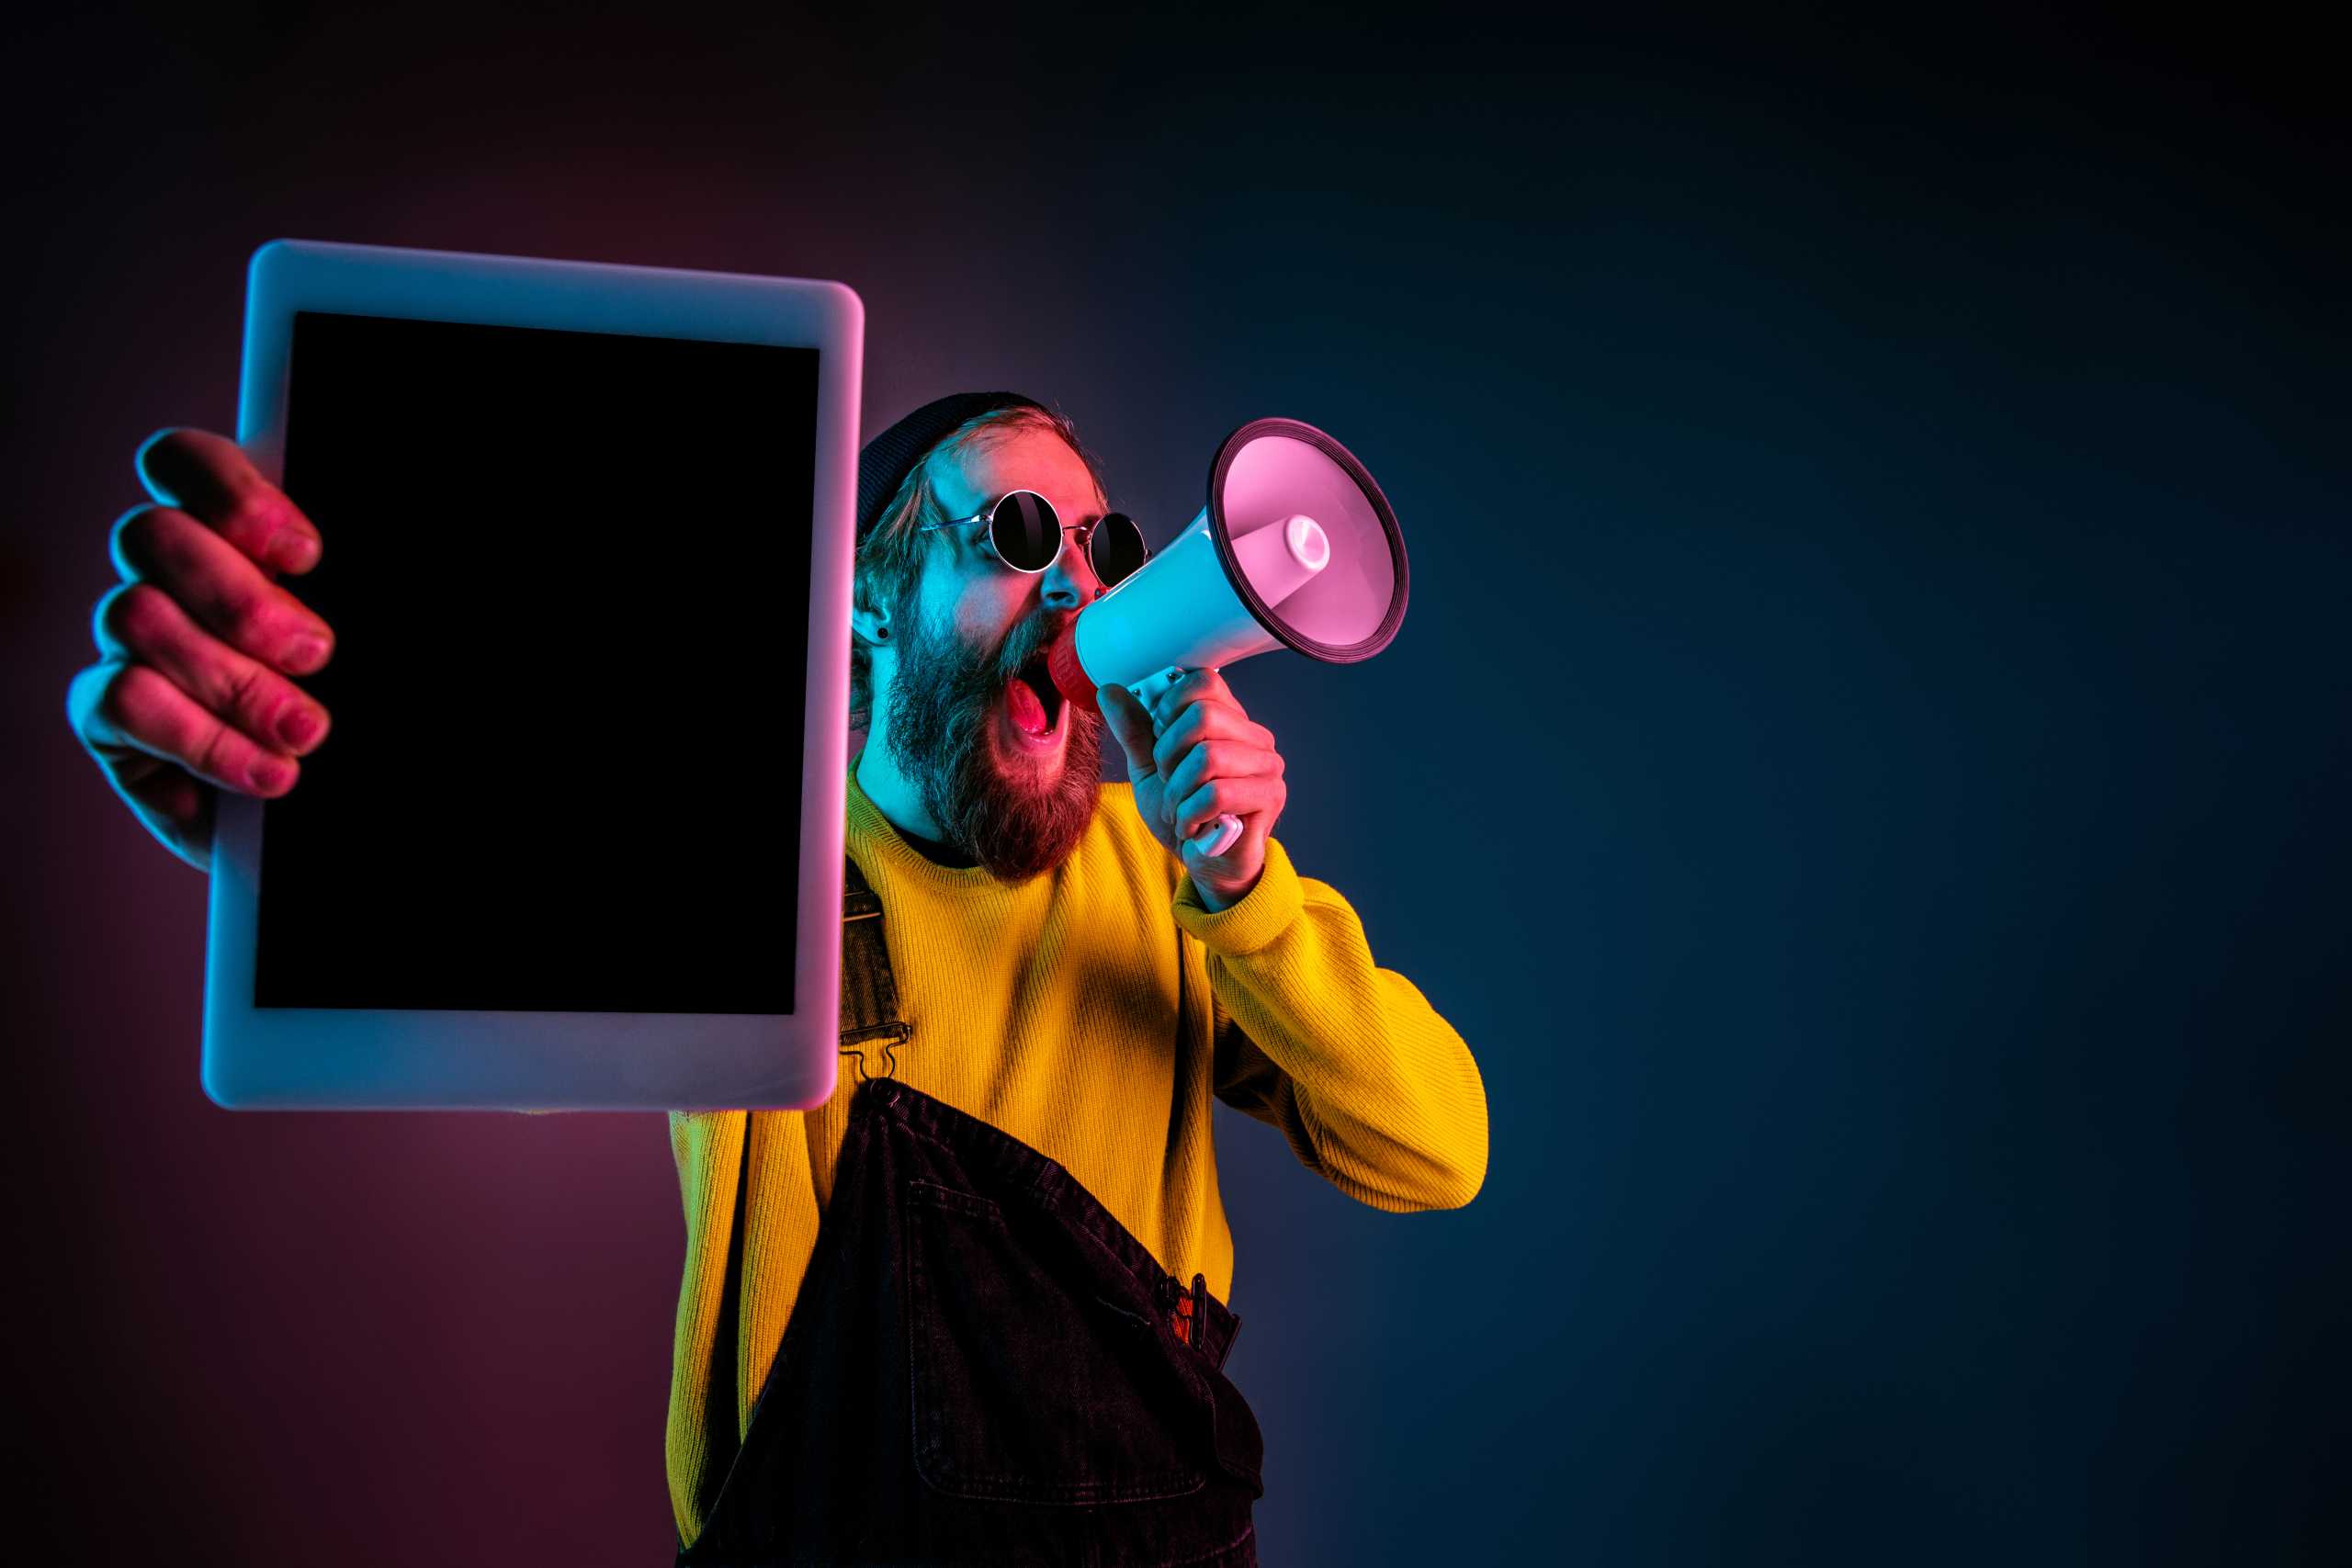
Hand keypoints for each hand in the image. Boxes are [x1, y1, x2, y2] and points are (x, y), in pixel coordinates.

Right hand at [64, 429, 334, 870]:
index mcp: (227, 537)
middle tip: (316, 654)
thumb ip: (361, 593)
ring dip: (231, 679)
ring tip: (306, 730)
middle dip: (240, 597)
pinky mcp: (108, 720)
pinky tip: (266, 772)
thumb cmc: (371, 712)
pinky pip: (122, 702)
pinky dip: (202, 740)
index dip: (230, 494)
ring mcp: (128, 646)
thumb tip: (330, 568)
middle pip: (152, 535)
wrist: (346, 812)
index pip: (183, 463)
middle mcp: (165, 578)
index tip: (307, 556)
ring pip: (135, 616)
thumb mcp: (380, 638)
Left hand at [1098, 669, 1287, 910]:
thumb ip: (1135, 729)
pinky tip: (1191, 827)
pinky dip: (1190, 815)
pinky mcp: (1270, 796)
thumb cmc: (1183, 811)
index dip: (1170, 706)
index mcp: (1228, 719)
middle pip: (1203, 715)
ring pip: (1208, 757)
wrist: (1203, 863)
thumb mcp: (1149, 768)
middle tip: (1168, 781)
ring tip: (1178, 810)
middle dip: (1169, 754)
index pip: (1204, 680)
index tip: (1160, 738)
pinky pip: (1218, 795)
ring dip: (1177, 792)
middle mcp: (1254, 736)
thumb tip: (1109, 690)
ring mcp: (1267, 765)